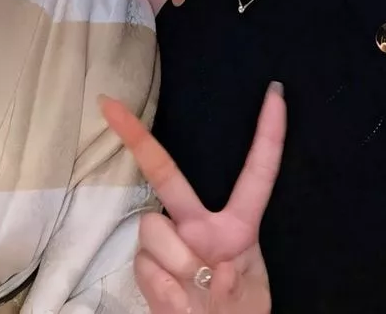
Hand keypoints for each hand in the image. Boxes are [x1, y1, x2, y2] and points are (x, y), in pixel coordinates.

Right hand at [101, 82, 285, 312]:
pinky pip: (146, 267)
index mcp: (237, 226)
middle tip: (109, 104)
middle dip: (138, 139)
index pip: (257, 174)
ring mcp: (168, 242)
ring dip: (176, 267)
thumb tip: (218, 269)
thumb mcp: (251, 301)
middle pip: (167, 175)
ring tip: (193, 295)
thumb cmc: (236, 313)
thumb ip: (235, 286)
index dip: (269, 134)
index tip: (276, 92)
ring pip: (154, 230)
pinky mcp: (145, 265)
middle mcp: (197, 224)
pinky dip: (164, 292)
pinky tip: (177, 303)